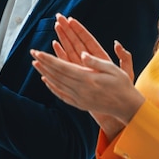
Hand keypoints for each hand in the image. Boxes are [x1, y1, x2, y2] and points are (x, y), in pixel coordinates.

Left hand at [31, 15, 142, 136]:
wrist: (126, 107)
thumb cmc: (122, 85)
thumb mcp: (113, 69)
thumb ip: (96, 62)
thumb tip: (82, 54)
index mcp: (88, 78)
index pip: (62, 66)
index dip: (48, 59)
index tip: (38, 51)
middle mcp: (80, 89)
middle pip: (56, 74)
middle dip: (43, 63)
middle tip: (32, 52)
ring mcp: (78, 98)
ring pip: (56, 84)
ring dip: (44, 73)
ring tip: (35, 64)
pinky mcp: (79, 104)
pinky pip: (61, 94)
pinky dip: (52, 87)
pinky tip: (46, 80)